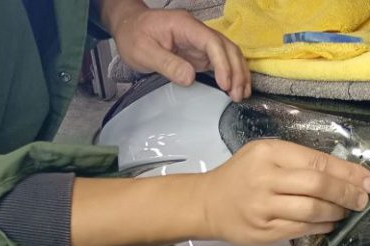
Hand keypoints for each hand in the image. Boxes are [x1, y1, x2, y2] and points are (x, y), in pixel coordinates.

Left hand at [106, 4, 250, 100]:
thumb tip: (190, 78)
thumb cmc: (133, 36)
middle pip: (227, 47)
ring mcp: (200, 41)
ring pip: (229, 53)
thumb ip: (167, 64)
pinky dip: (232, 74)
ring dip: (238, 73)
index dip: (223, 64)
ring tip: (241, 95)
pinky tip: (235, 88)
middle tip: (237, 95)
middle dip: (236, 71)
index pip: (212, 42)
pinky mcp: (200, 52)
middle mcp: (197, 31)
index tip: (225, 85)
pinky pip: (222, 61)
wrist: (128, 27)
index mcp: (185, 26)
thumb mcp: (143, 52)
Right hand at [198, 140, 369, 245]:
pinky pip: (301, 229)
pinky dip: (321, 226)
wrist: (208, 202)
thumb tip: (341, 173)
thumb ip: (297, 161)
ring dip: (336, 211)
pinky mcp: (263, 230)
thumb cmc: (241, 177)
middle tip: (362, 198)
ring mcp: (263, 206)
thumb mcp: (264, 155)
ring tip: (346, 210)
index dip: (347, 172)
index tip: (366, 179)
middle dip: (346, 192)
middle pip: (317, 185)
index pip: (316, 161)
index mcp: (268, 153)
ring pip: (311, 210)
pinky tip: (330, 222)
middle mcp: (265, 178)